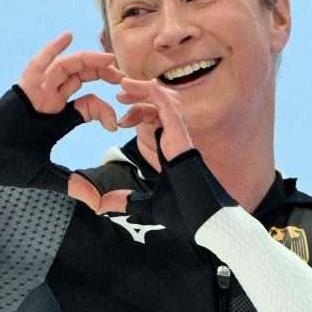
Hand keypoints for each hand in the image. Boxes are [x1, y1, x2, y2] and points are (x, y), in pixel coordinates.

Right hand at [0, 32, 123, 192]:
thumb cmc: (6, 164)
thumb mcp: (45, 175)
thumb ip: (72, 185)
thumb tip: (98, 204)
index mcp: (57, 118)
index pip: (88, 104)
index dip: (104, 110)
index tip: (114, 125)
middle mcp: (49, 100)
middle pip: (80, 78)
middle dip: (102, 74)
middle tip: (121, 76)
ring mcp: (35, 92)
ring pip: (65, 70)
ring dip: (85, 61)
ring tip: (106, 59)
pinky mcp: (21, 88)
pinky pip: (38, 65)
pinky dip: (52, 50)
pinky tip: (68, 36)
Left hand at [96, 78, 235, 242]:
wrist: (209, 224)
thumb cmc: (187, 215)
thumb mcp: (147, 205)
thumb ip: (126, 201)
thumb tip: (103, 205)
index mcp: (170, 150)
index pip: (155, 120)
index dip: (137, 111)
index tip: (118, 113)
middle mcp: (178, 140)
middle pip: (160, 105)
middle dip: (139, 95)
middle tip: (118, 93)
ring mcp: (182, 138)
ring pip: (167, 102)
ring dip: (145, 91)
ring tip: (124, 88)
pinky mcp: (184, 140)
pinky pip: (172, 110)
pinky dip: (159, 96)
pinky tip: (145, 87)